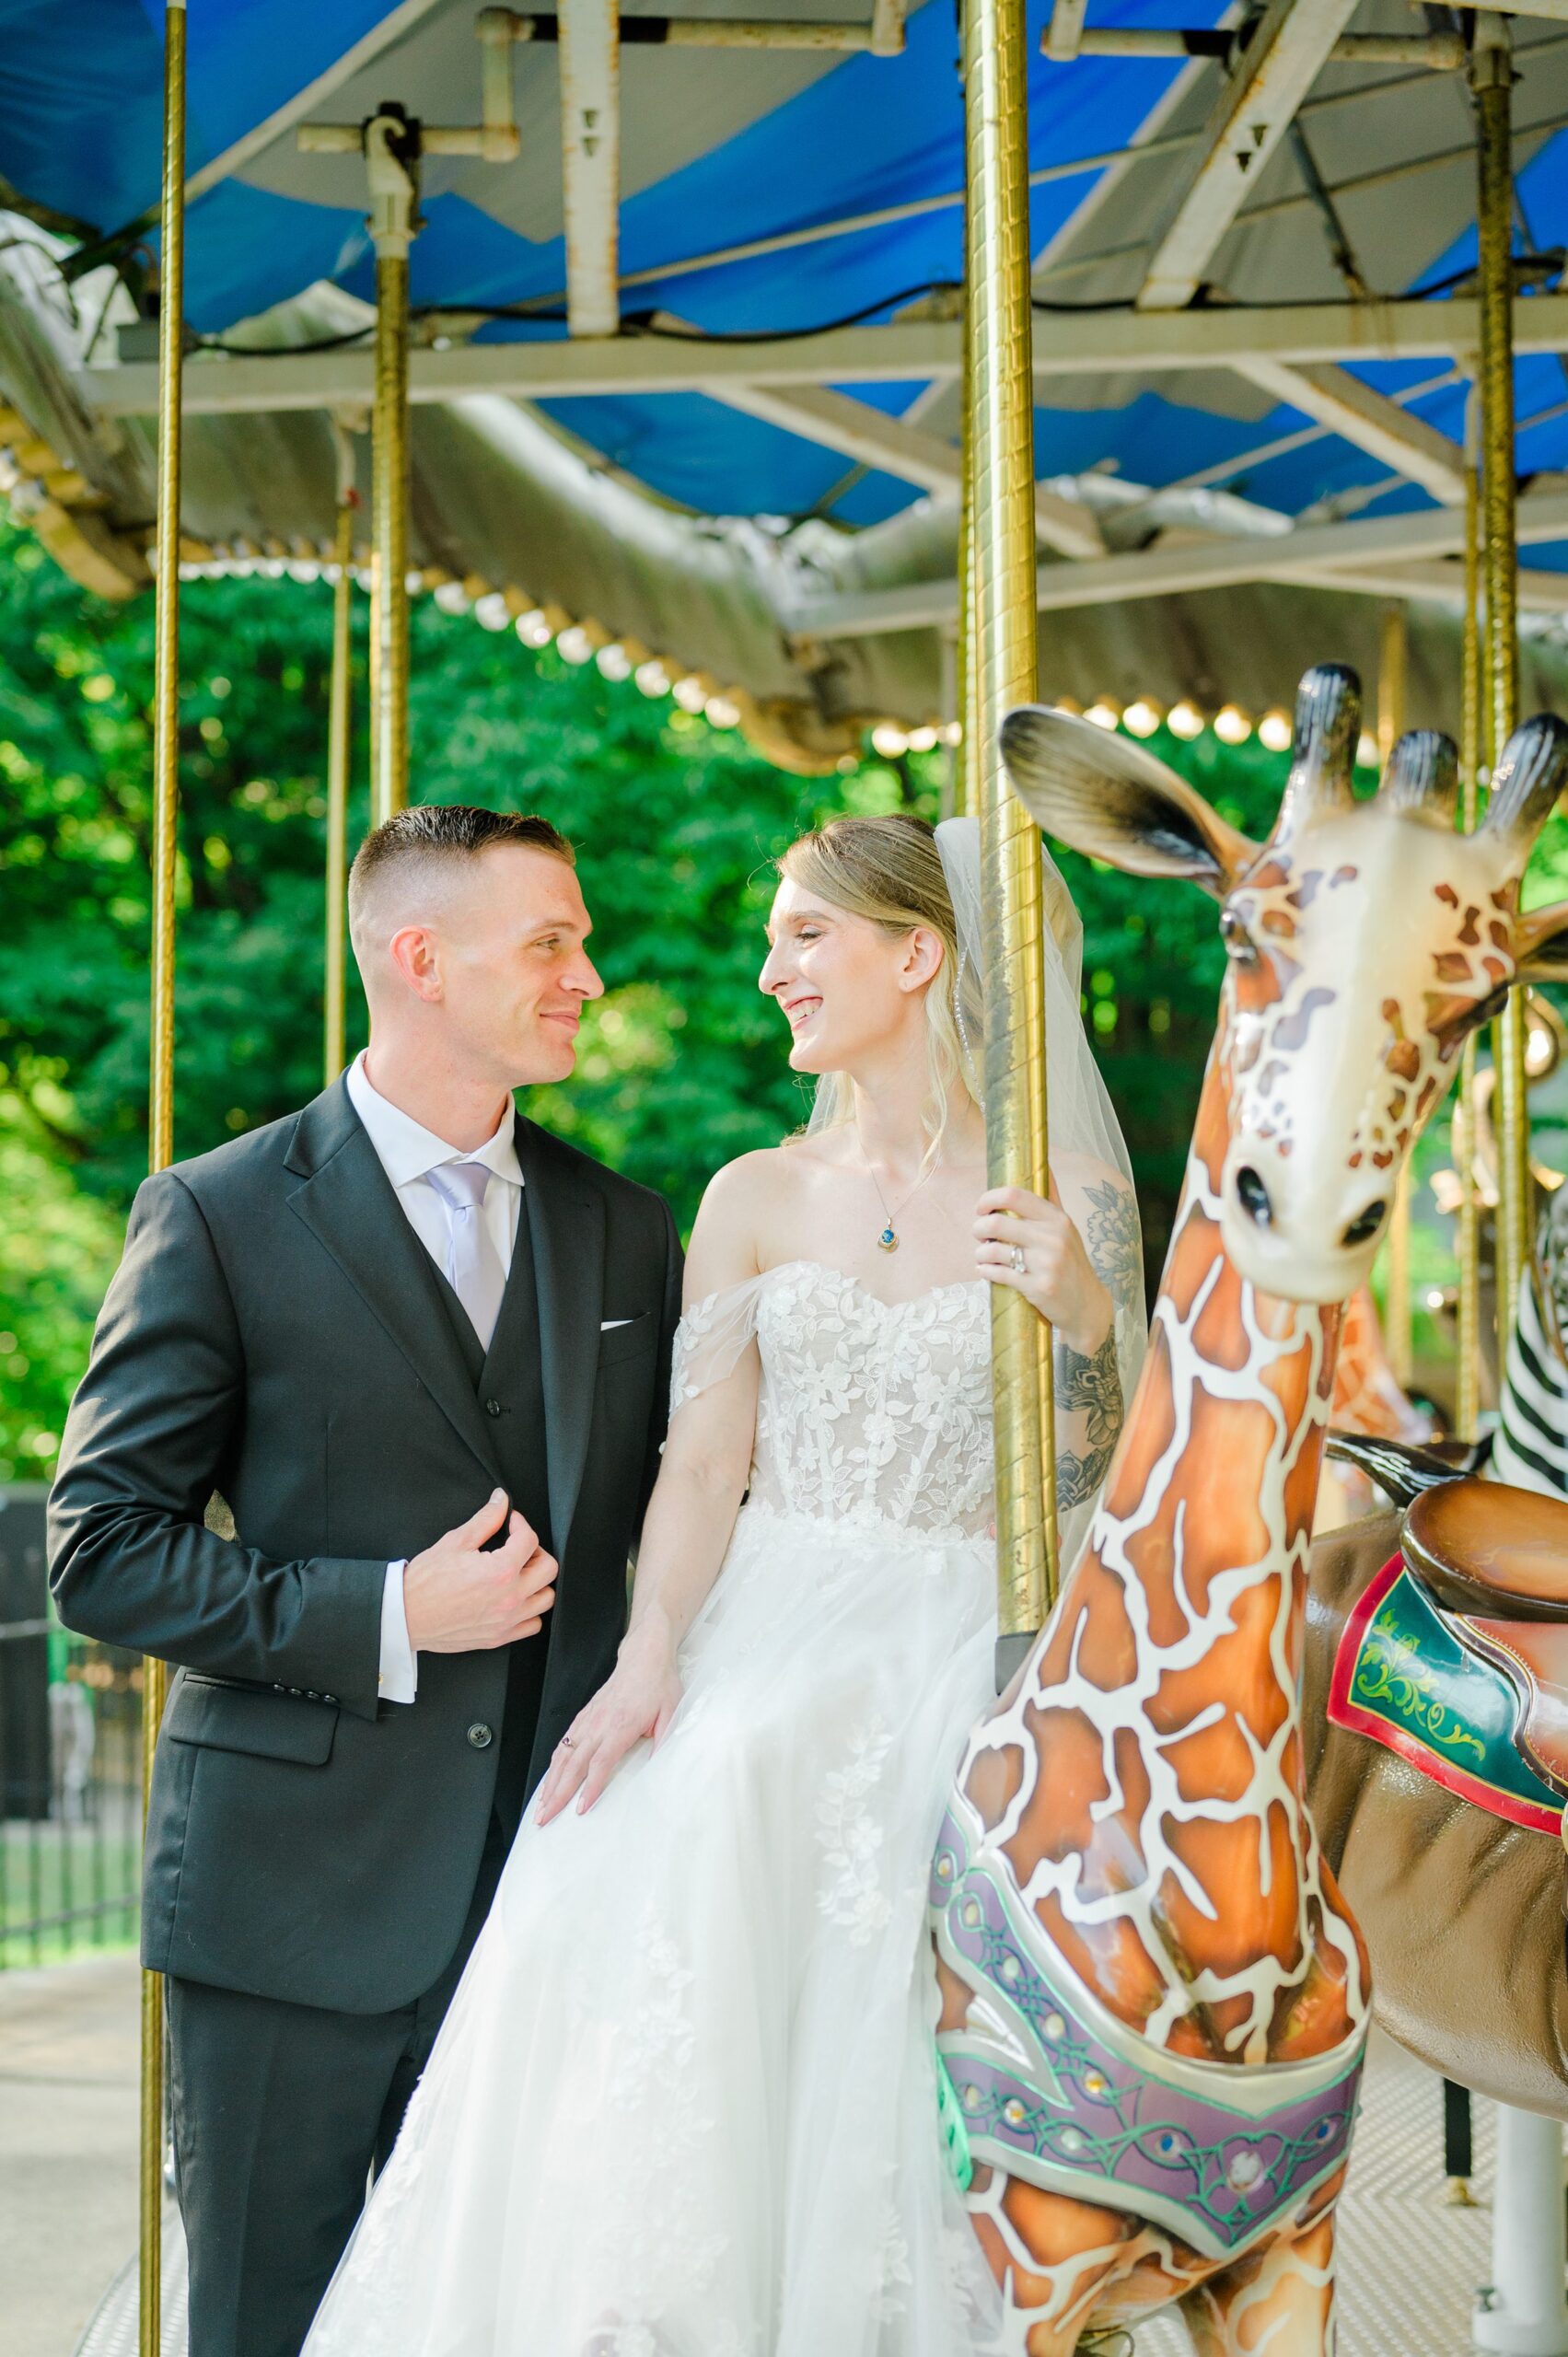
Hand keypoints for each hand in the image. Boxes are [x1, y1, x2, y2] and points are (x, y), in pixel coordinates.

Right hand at [403, 1489, 555, 1654]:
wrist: (405, 1615)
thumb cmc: (425, 1581)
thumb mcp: (456, 1541)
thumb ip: (486, 1518)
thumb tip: (501, 1499)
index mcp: (501, 1571)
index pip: (530, 1540)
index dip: (520, 1524)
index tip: (510, 1523)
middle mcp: (510, 1598)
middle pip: (548, 1568)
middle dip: (535, 1551)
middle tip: (518, 1547)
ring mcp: (506, 1621)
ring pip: (546, 1598)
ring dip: (537, 1581)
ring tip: (519, 1572)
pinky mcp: (499, 1637)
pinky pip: (533, 1624)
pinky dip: (530, 1610)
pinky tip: (514, 1598)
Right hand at [533, 1620, 682, 1823]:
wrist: (644, 1657)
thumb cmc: (658, 1685)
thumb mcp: (671, 1713)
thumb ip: (663, 1743)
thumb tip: (658, 1769)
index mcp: (621, 1725)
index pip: (601, 1762)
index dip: (590, 1787)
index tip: (580, 1809)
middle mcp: (599, 1724)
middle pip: (574, 1765)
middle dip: (558, 1794)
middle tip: (545, 1817)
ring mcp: (588, 1720)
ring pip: (564, 1756)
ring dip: (550, 1783)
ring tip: (540, 1806)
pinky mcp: (584, 1716)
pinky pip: (564, 1743)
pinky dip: (553, 1764)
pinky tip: (548, 1779)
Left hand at [974, 1183, 1112, 1355]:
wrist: (1087, 1304)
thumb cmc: (1070, 1262)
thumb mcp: (1066, 1227)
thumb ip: (1051, 1198)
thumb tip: (1045, 1163)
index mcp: (1057, 1219)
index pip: (1014, 1195)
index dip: (989, 1198)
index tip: (981, 1208)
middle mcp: (1053, 1238)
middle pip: (996, 1223)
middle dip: (978, 1228)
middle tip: (979, 1234)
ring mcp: (1046, 1264)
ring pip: (993, 1250)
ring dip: (980, 1253)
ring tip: (982, 1255)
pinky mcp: (1038, 1287)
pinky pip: (998, 1274)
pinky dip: (984, 1271)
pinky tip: (984, 1270)